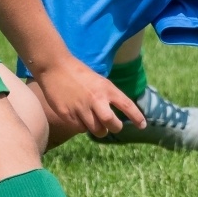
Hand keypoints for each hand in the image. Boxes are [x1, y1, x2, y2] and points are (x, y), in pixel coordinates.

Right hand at [31, 59, 146, 137]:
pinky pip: (79, 128)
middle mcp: (96, 99)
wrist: (54, 66)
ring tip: (92, 119)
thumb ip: (107, 97)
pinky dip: (81, 126)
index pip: (126, 105)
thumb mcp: (98, 81)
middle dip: (114, 128)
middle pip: (111, 124)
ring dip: (96, 128)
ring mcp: (81, 108)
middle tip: (112, 126)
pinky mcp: (67, 114)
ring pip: (95, 130)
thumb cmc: (78, 73)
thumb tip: (112, 118)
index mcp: (106, 88)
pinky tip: (77, 115)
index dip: (136, 117)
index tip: (143, 126)